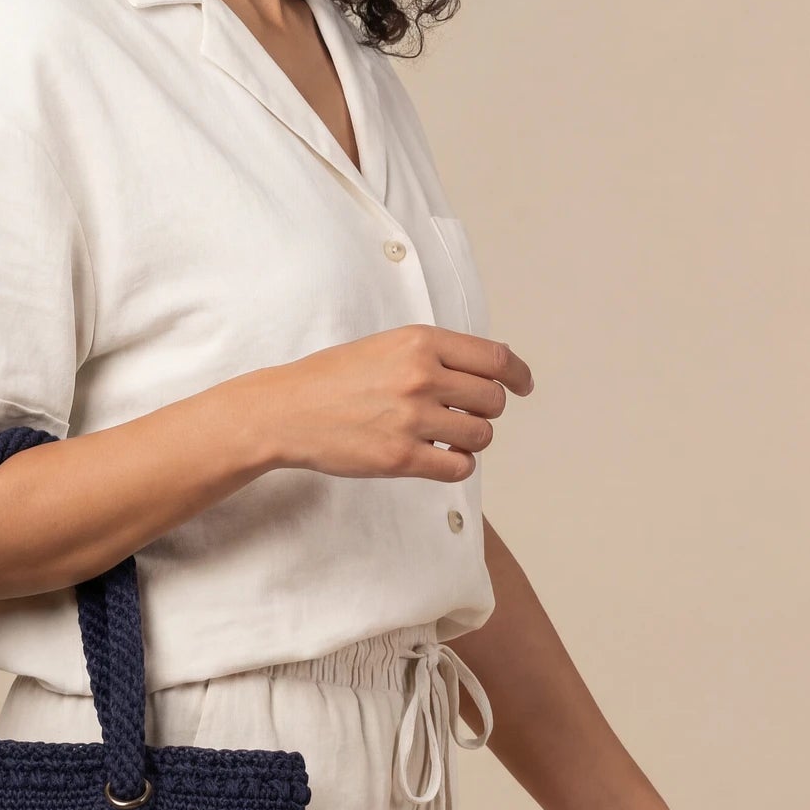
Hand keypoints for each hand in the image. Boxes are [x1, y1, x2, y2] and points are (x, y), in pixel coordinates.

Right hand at [256, 326, 533, 479]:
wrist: (286, 411)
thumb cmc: (334, 379)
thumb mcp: (387, 346)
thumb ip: (434, 355)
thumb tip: (487, 373)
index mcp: (419, 342)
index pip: (495, 357)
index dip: (518, 374)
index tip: (523, 386)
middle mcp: (420, 376)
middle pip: (494, 400)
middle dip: (486, 411)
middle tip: (465, 415)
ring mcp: (411, 418)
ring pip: (481, 435)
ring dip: (471, 439)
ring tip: (444, 437)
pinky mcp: (401, 457)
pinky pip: (459, 466)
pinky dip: (457, 464)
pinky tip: (438, 457)